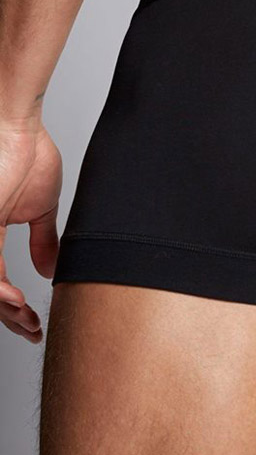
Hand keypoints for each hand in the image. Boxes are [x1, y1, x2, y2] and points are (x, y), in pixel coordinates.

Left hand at [0, 123, 61, 342]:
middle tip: (32, 329)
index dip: (14, 307)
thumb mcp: (42, 208)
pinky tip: (16, 302)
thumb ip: (44, 241)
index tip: (35, 321)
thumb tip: (52, 268)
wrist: (18, 126)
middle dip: (9, 318)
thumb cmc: (27, 151)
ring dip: (4, 311)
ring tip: (27, 320)